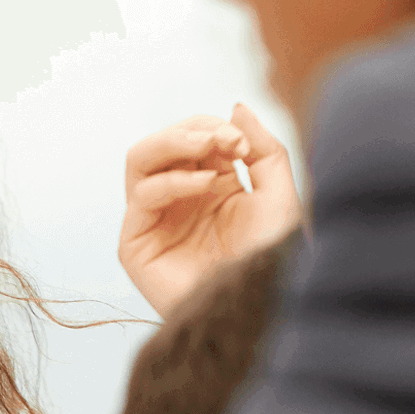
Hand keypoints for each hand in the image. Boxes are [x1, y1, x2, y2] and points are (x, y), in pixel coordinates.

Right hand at [119, 104, 301, 318]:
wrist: (260, 308)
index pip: (193, 138)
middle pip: (162, 143)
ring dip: (173, 143)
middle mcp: (177, 202)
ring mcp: (154, 222)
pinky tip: (206, 187)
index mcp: (208, 188)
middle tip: (224, 139)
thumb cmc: (272, 260)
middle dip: (192, 131)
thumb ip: (261, 147)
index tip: (242, 144)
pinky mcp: (136, 245)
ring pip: (140, 160)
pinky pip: (141, 197)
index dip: (214, 129)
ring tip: (208, 147)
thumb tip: (233, 106)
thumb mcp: (278, 193)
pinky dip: (172, 182)